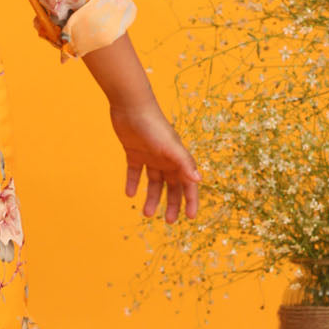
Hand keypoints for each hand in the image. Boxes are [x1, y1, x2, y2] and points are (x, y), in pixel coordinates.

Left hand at [108, 101, 200, 221]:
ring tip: (146, 213)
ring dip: (152, 198)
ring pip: (154, 183)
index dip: (191, 201)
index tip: (191, 218)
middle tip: (168, 221)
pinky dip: (133, 183)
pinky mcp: (134, 153)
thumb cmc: (154, 125)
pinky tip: (130, 194)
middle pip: (172, 187)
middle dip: (171, 204)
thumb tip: (199, 181)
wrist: (131, 106)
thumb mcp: (170, 147)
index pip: (188, 185)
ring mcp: (150, 156)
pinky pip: (135, 172)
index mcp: (178, 159)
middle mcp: (166, 159)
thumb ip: (184, 163)